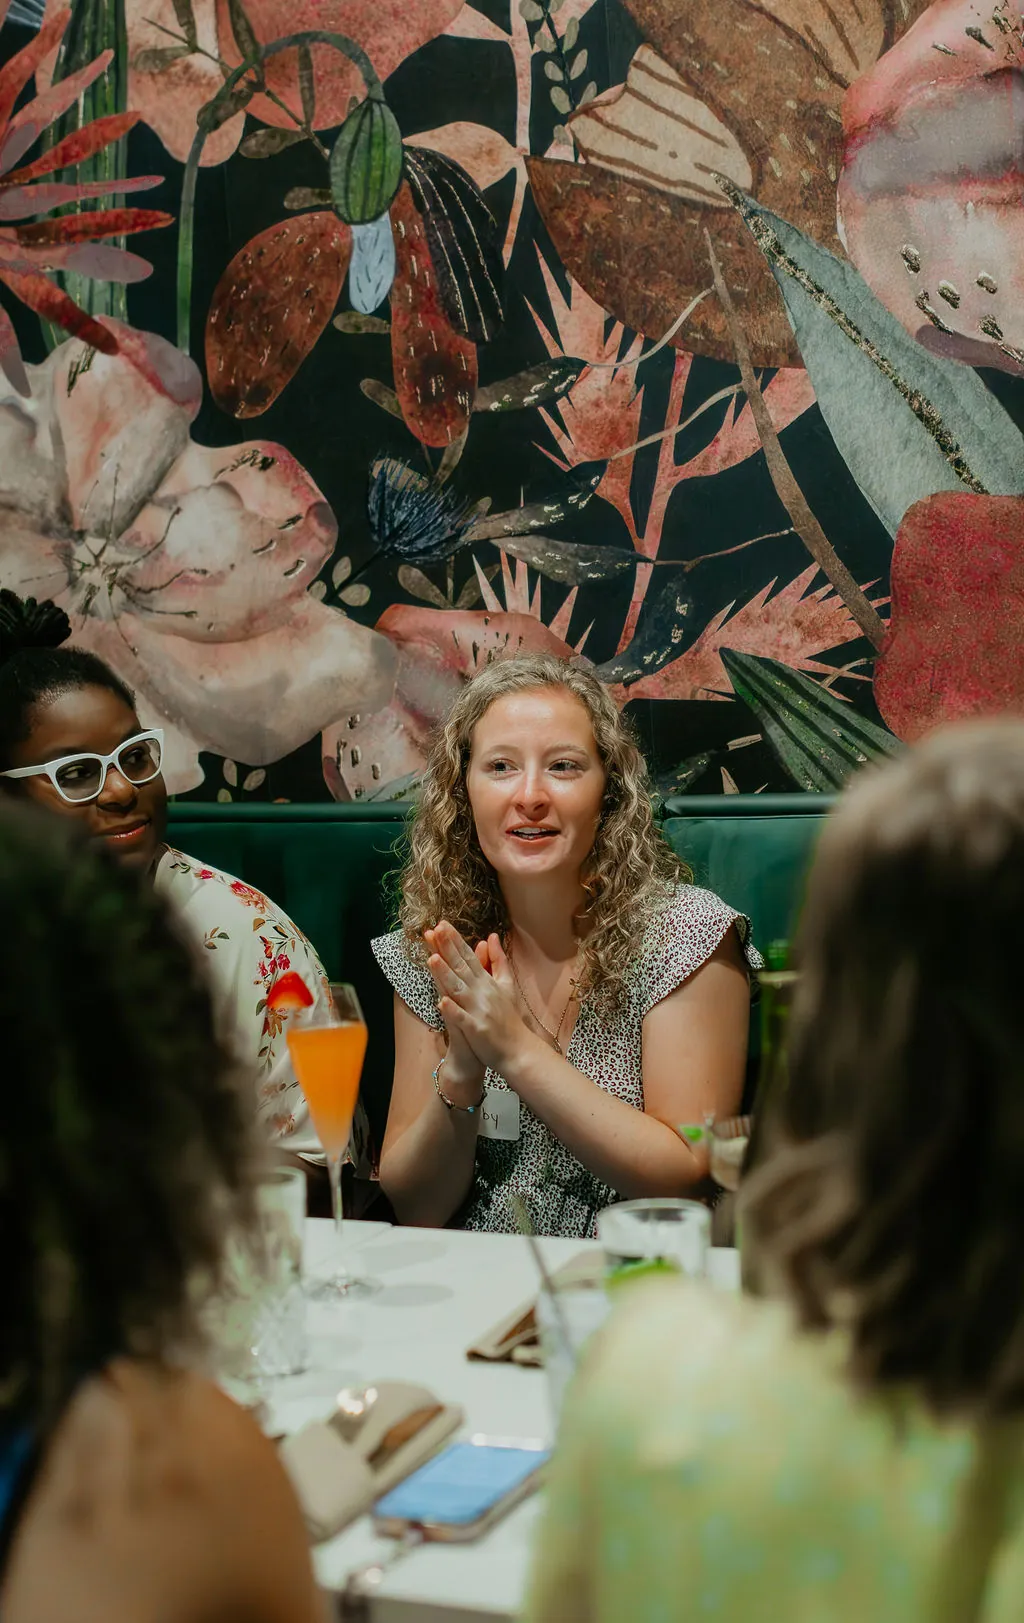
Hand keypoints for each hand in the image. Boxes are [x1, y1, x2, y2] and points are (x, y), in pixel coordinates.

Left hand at [427, 921, 530, 1078]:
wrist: (519, 1050)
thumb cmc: (510, 1018)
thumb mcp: (507, 985)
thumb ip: (498, 961)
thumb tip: (491, 937)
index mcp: (488, 982)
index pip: (469, 956)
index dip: (455, 941)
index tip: (442, 924)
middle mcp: (483, 992)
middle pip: (462, 967)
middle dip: (448, 948)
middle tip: (435, 930)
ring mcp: (479, 1010)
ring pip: (459, 989)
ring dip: (445, 974)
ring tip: (432, 958)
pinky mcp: (476, 1029)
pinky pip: (462, 1019)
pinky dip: (453, 1010)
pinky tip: (441, 1001)